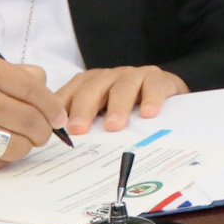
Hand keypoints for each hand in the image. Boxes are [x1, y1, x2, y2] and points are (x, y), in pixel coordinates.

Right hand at [0, 55, 65, 171]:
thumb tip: (52, 100)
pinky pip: (0, 162)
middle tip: (43, 130)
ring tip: (20, 137)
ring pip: (19, 146)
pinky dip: (6, 156)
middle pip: (30, 121)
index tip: (60, 116)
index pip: (32, 90)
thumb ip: (20, 77)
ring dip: (27, 144)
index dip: (53, 107)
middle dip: (44, 129)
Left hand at [58, 66, 187, 134]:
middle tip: (79, 129)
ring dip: (116, 107)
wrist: (166, 94)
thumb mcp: (103, 115)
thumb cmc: (129, 110)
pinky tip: (147, 114)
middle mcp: (109, 77)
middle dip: (83, 109)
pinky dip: (150, 99)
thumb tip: (63, 147)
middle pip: (92, 89)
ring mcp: (134, 76)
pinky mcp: (157, 79)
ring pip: (122, 87)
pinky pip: (152, 86)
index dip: (61, 110)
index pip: (70, 93)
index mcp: (89, 85)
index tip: (57, 130)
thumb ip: (86, 125)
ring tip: (113, 126)